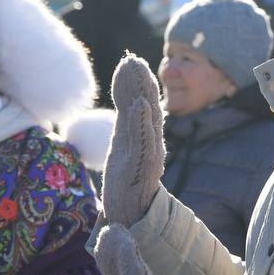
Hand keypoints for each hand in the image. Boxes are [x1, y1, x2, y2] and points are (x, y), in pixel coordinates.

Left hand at [102, 55, 165, 226]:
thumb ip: (128, 116)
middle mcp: (148, 141)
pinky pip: (144, 144)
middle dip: (142, 84)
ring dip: (143, 97)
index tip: (130, 60)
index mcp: (142, 133)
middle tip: (134, 61)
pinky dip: (143, 124)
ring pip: (148, 122)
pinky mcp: (141, 170)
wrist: (132, 214)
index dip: (138, 82)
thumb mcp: (125, 141)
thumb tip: (130, 89)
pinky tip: (140, 107)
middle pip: (148, 108)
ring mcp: (146, 156)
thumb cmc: (128, 176)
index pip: (142, 103)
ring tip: (138, 76)